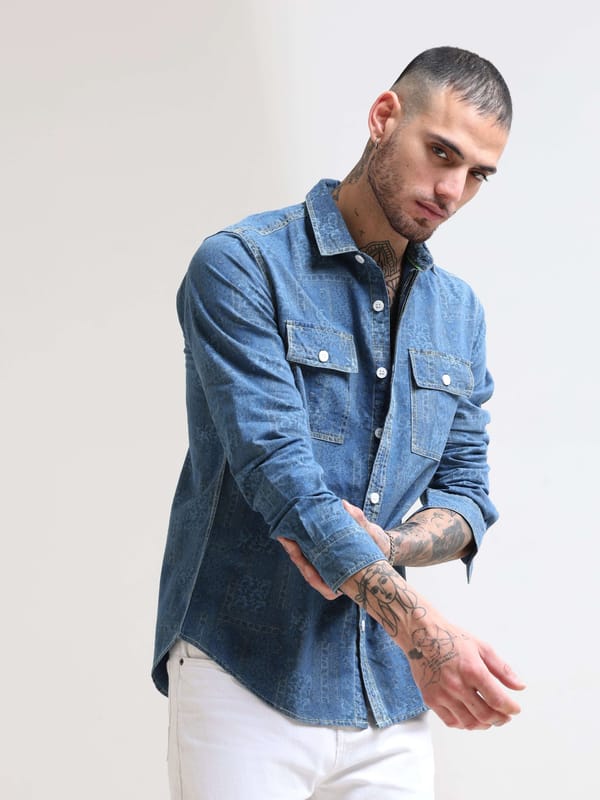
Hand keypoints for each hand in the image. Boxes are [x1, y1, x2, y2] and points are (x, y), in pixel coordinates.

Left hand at [277, 499, 388, 599]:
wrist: (382, 548)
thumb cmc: (377, 545)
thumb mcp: (372, 534)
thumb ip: (358, 519)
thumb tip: (343, 504)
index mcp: (342, 583)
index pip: (315, 579)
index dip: (302, 564)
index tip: (293, 549)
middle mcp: (333, 580)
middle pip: (307, 570)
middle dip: (294, 553)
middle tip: (284, 536)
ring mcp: (329, 571)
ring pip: (307, 563)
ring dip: (295, 547)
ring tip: (285, 531)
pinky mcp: (326, 560)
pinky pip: (310, 555)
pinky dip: (302, 544)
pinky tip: (294, 531)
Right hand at [404, 619, 525, 729]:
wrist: (421, 635)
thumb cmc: (450, 639)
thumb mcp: (481, 647)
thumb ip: (502, 669)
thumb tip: (519, 685)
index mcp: (472, 670)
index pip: (498, 700)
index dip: (510, 708)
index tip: (515, 709)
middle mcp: (457, 685)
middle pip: (485, 715)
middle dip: (500, 719)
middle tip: (504, 717)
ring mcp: (442, 694)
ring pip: (469, 723)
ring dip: (484, 724)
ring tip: (489, 719)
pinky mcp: (430, 699)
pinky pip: (451, 722)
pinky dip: (464, 724)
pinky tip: (470, 717)